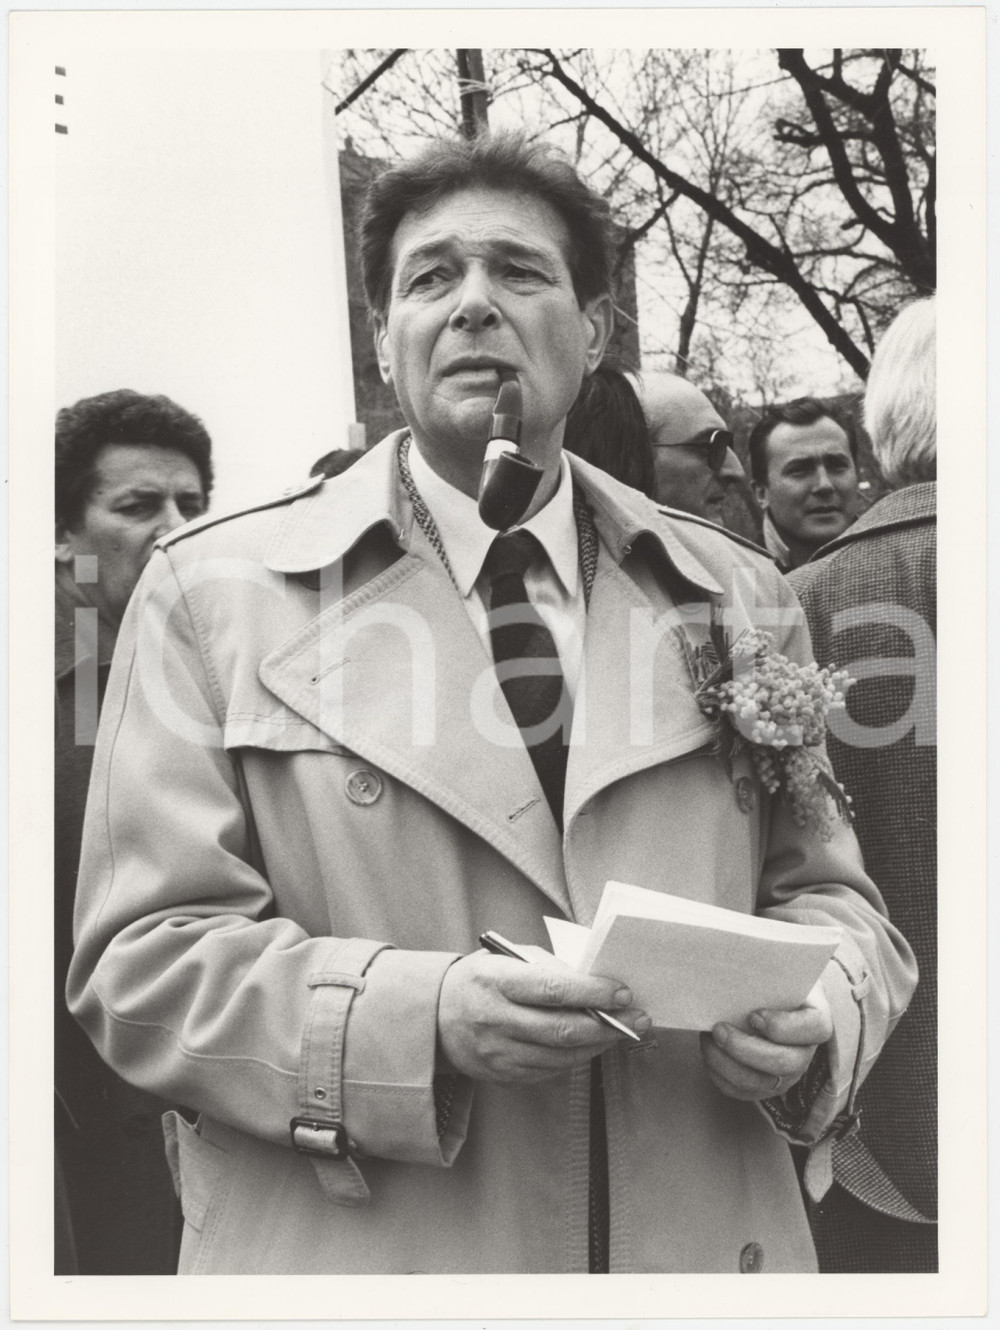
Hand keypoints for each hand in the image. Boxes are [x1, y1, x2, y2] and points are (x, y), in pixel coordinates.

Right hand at [437, 949, 650, 1083]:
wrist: (434, 1019)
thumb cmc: (480, 980)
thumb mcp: (504, 959)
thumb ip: (545, 967)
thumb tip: (592, 981)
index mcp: (496, 981)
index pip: (552, 989)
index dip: (593, 992)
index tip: (622, 992)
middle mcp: (495, 1020)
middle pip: (562, 1030)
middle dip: (608, 1024)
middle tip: (638, 1018)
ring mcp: (498, 1053)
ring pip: (562, 1056)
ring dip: (599, 1044)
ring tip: (624, 1031)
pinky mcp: (503, 1075)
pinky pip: (551, 1070)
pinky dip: (578, 1057)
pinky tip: (594, 1044)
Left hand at [699, 980, 832, 1101]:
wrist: (769, 1001)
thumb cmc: (773, 984)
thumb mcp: (778, 971)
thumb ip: (768, 968)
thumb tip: (738, 954)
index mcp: (816, 1019)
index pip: (814, 1029)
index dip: (784, 1027)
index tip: (754, 1015)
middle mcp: (805, 1053)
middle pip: (785, 1064)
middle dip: (747, 1049)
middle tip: (719, 1028)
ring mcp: (786, 1075)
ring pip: (761, 1083)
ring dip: (729, 1064)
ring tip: (709, 1039)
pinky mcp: (763, 1087)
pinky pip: (742, 1092)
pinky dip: (720, 1075)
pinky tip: (709, 1052)